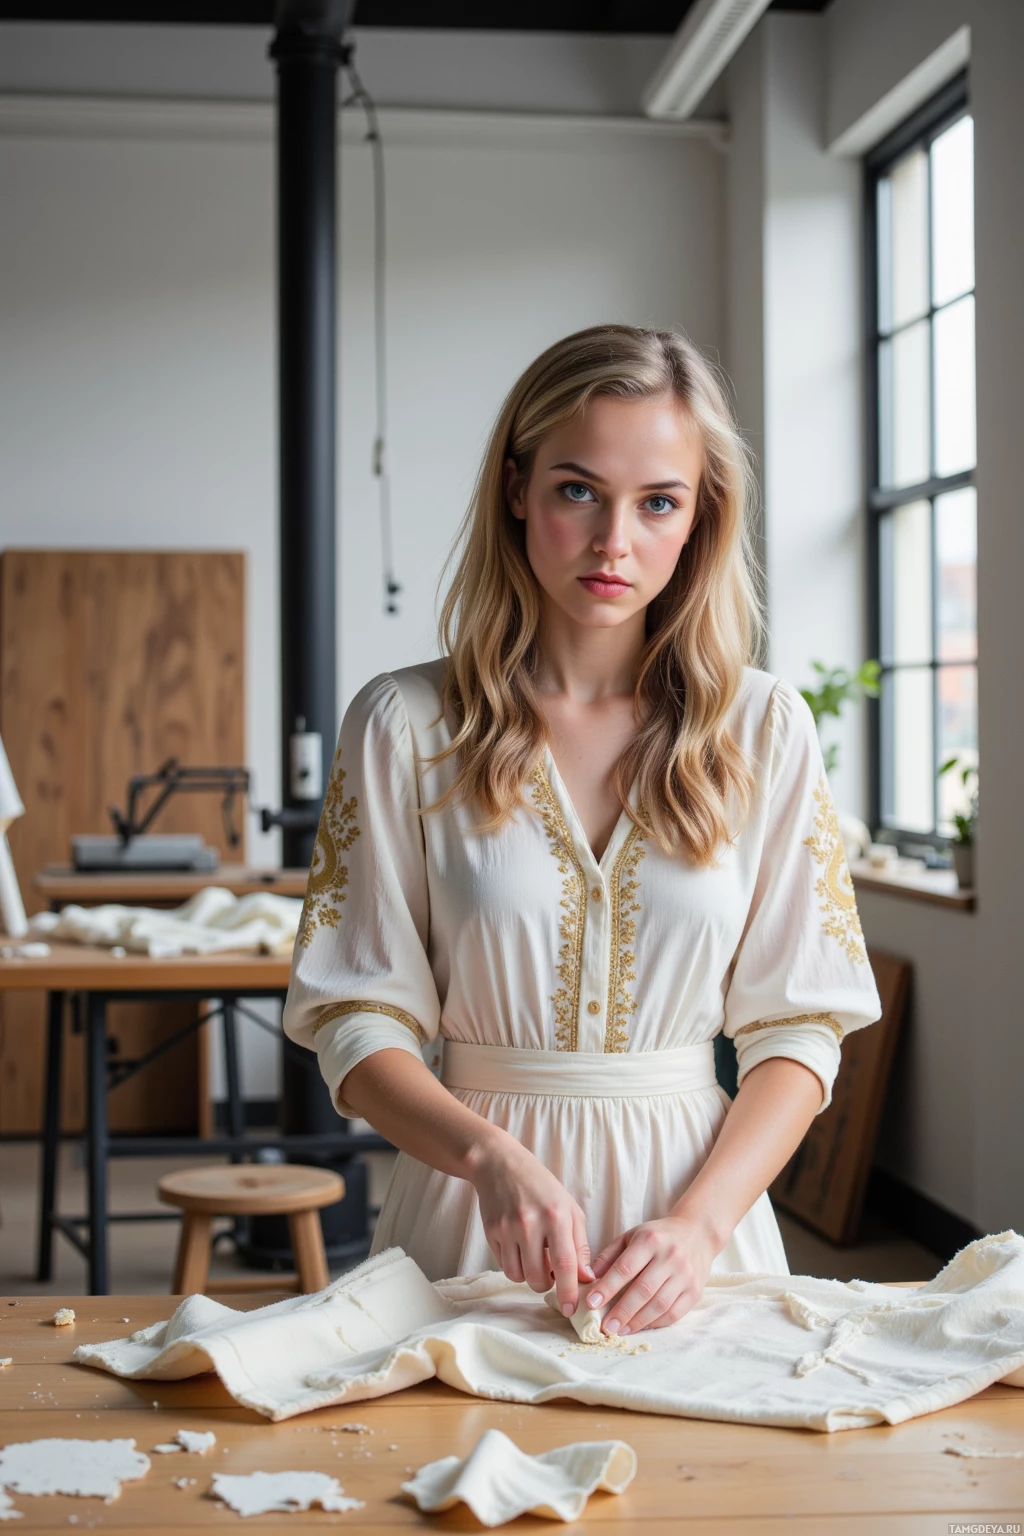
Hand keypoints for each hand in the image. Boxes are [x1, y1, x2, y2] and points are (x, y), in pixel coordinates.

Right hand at [467, 1134, 593, 1316]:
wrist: (501, 1165)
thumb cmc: (541, 1187)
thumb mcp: (570, 1209)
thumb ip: (580, 1244)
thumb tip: (585, 1278)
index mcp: (556, 1215)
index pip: (565, 1264)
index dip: (569, 1291)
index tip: (573, 1309)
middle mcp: (531, 1222)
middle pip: (539, 1277)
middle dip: (547, 1284)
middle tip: (550, 1272)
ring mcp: (508, 1228)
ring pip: (519, 1276)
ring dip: (529, 1276)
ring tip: (534, 1257)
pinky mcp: (491, 1232)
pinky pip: (504, 1266)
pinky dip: (515, 1265)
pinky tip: (519, 1248)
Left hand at [584, 1213, 716, 1334]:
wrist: (697, 1232)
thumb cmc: (657, 1236)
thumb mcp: (631, 1236)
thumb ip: (609, 1255)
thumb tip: (589, 1277)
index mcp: (650, 1240)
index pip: (625, 1267)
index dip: (607, 1287)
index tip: (591, 1303)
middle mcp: (670, 1257)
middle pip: (643, 1290)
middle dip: (622, 1311)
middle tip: (605, 1327)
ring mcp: (685, 1275)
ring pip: (659, 1304)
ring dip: (637, 1321)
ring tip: (620, 1331)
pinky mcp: (695, 1291)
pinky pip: (674, 1313)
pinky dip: (655, 1323)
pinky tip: (641, 1326)